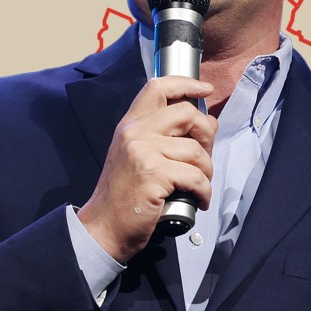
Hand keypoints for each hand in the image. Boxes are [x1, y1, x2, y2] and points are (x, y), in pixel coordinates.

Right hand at [77, 75, 218, 263]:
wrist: (104, 226)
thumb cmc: (123, 197)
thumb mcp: (138, 158)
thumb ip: (166, 138)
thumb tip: (207, 123)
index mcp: (130, 125)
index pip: (158, 87)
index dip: (186, 84)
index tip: (204, 90)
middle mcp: (135, 133)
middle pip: (186, 113)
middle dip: (206, 135)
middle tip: (205, 158)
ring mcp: (143, 152)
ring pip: (196, 150)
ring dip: (207, 171)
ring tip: (199, 186)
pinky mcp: (153, 174)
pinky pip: (196, 177)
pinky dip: (204, 191)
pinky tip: (199, 200)